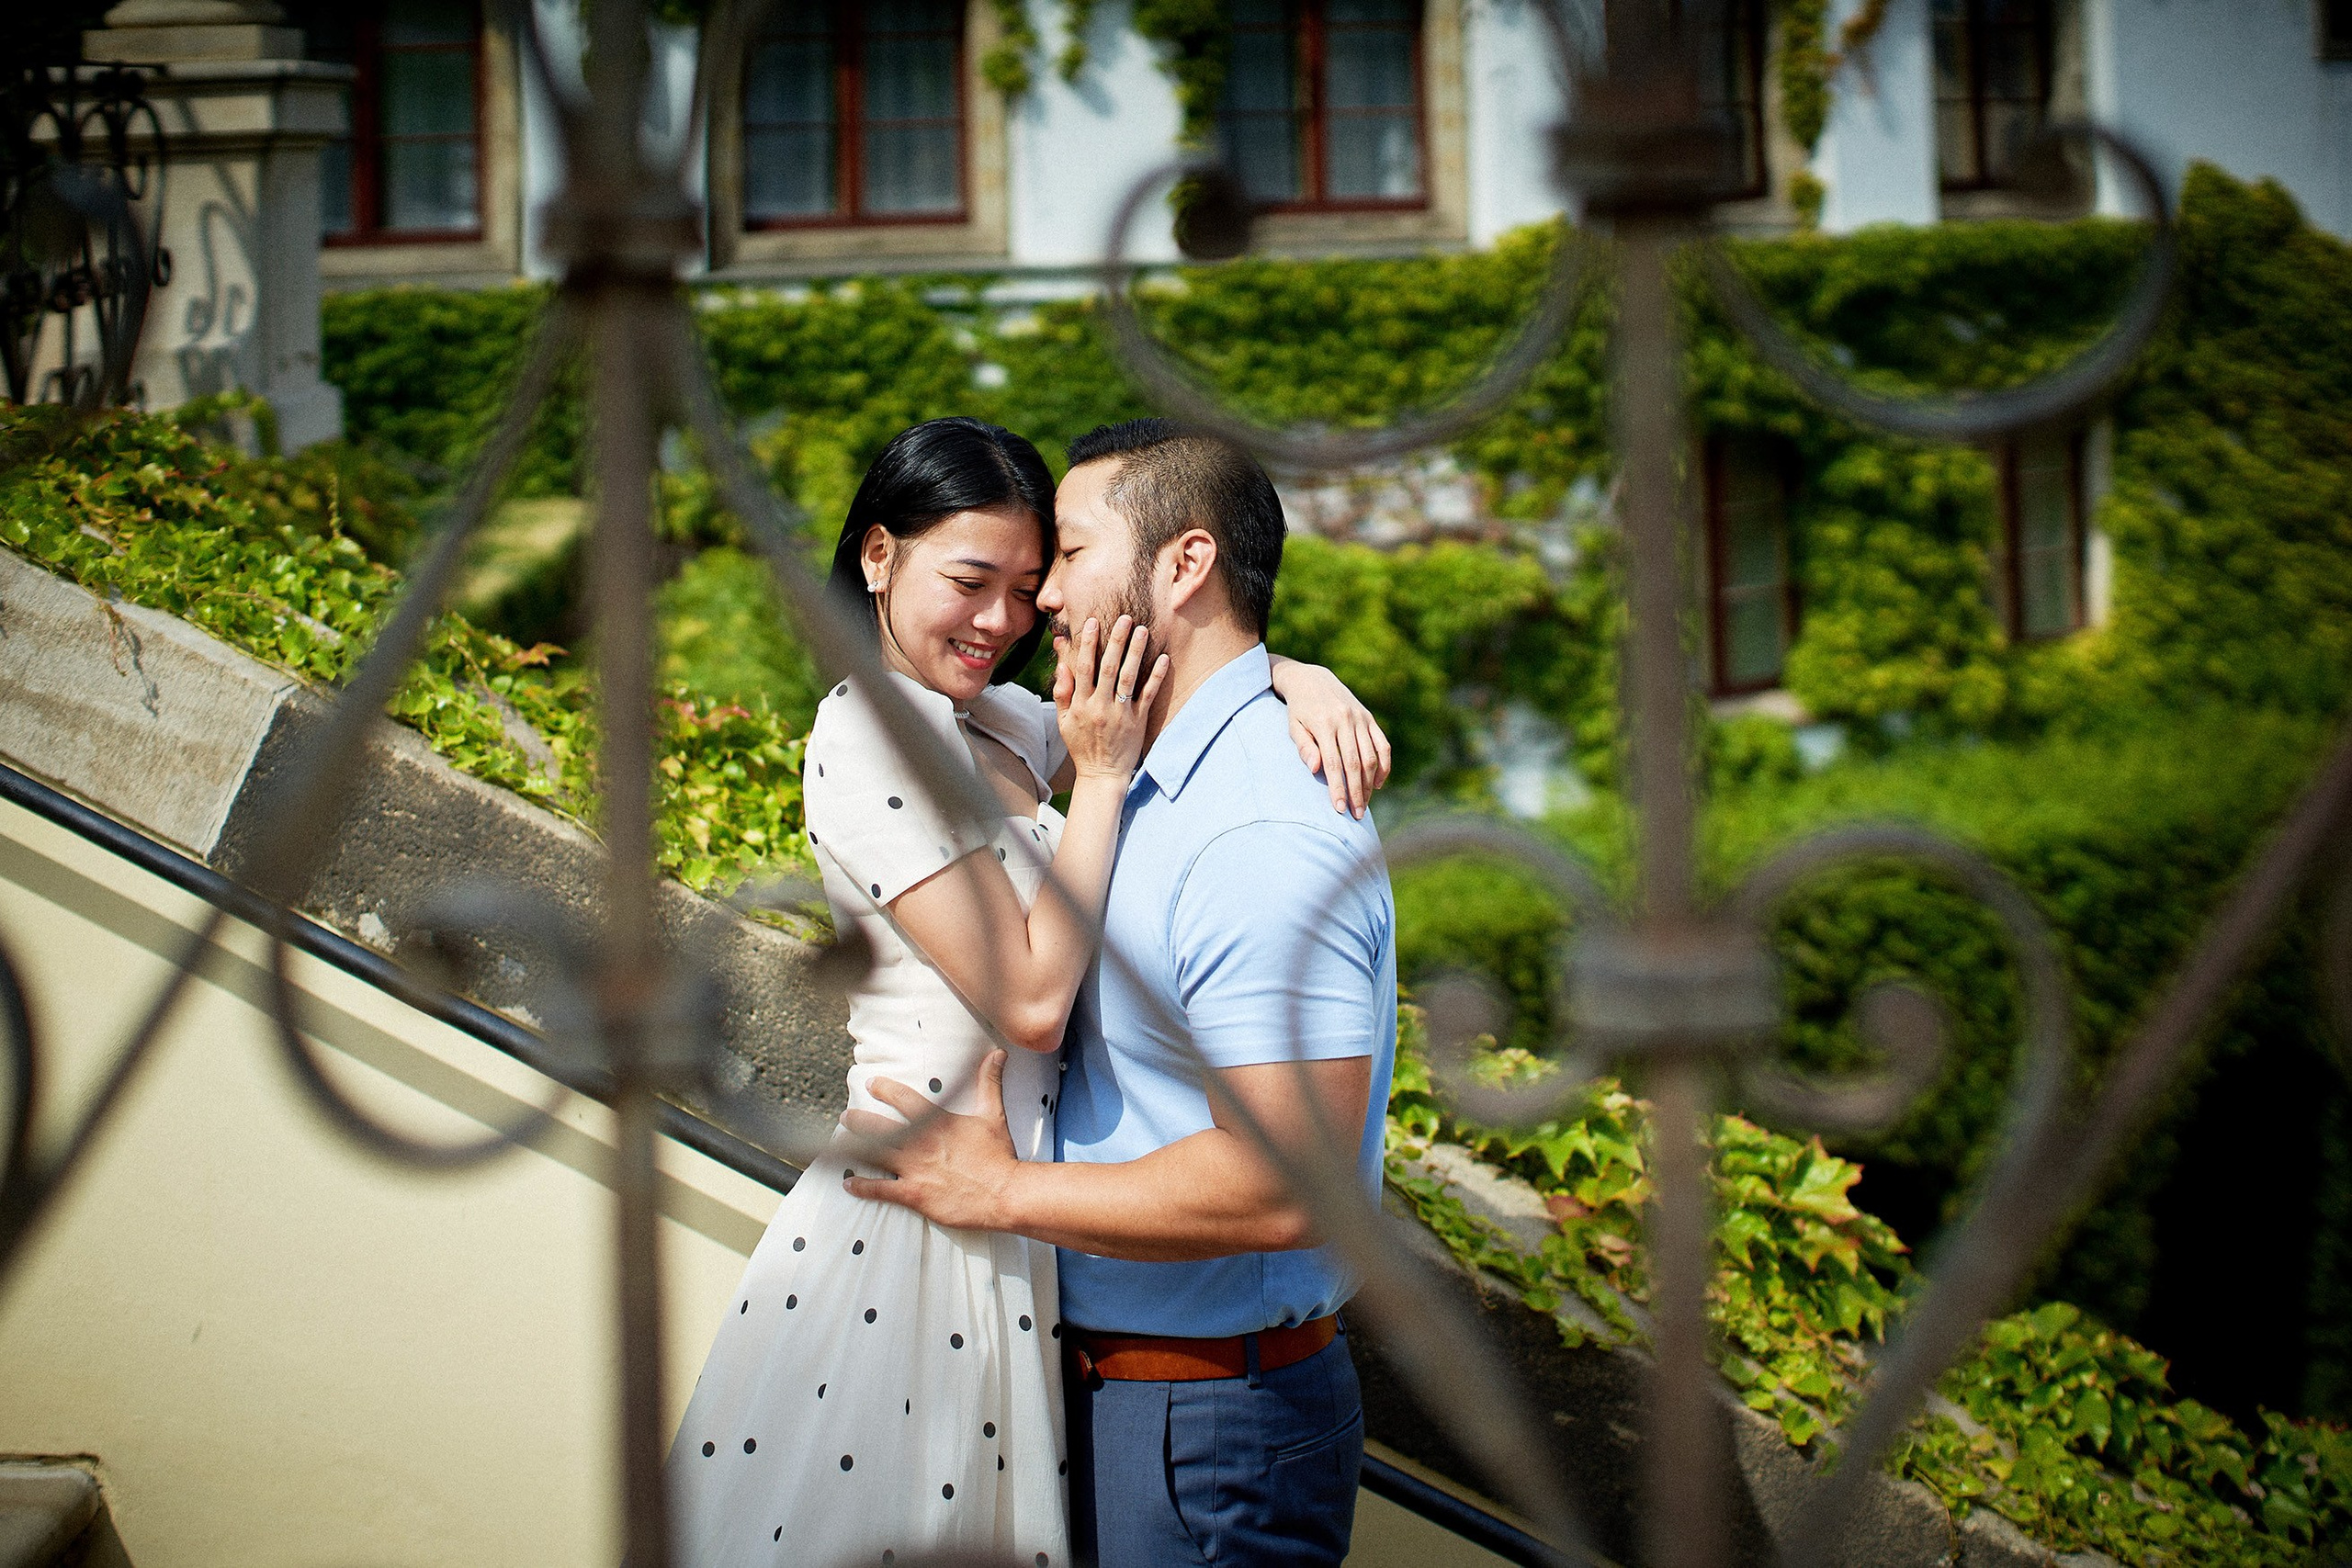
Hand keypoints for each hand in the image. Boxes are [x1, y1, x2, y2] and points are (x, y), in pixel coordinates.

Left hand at [842, 1050, 1022, 1231]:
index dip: (886, 1090)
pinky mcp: (915, 1195)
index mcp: (938, 1123)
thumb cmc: (999, 1155)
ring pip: (876, 1155)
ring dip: (855, 1148)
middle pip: (882, 1128)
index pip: (906, 1100)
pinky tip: (848, 1183)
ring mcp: (915, 1170)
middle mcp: (922, 1144)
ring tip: (839, 1143)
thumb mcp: (993, 1114)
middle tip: (846, 1116)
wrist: (1004, 1193)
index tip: (872, 1084)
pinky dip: (863, 1186)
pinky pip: (881, 1189)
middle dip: (860, 1120)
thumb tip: (997, 1053)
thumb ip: (989, 1082)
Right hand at [1051, 615, 1167, 782]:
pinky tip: (1163, 658)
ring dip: (1136, 652)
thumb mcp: (1063, 721)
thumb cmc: (1081, 745)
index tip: (1093, 622)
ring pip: (1128, 678)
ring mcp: (1120, 714)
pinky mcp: (1138, 722)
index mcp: (1080, 704)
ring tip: (1142, 630)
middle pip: (1108, 668)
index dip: (1088, 644)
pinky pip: (1148, 696)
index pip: (1084, 668)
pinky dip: (1156, 677)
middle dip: (1116, 641)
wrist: (1101, 775)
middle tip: (1125, 618)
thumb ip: (1063, 691)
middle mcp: (1099, 706)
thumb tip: (1062, 663)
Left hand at [1272, 659, 1392, 817]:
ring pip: (1371, 756)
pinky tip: (1379, 783)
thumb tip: (1314, 769)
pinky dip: (1383, 765)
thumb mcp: (1293, 726)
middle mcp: (1345, 720)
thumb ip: (1304, 747)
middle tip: (1357, 814)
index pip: (1334, 764)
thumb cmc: (1299, 710)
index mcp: (1324, 724)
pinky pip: (1382, 744)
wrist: (1312, 680)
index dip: (1338, 788)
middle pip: (1355, 763)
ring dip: (1370, 783)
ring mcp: (1360, 718)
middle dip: (1356, 792)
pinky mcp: (1369, 718)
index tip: (1340, 809)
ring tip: (1365, 804)